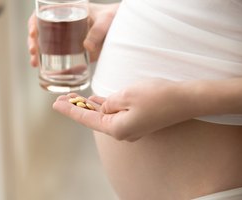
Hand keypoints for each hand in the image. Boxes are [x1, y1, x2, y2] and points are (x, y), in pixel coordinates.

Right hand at [27, 3, 119, 66]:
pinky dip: (52, 65)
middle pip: (42, 31)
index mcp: (69, 11)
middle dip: (33, 42)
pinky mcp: (75, 52)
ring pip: (47, 45)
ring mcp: (69, 39)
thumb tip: (87, 47)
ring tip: (35, 63)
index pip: (46, 14)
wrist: (126, 28)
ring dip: (38, 54)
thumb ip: (98, 32)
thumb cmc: (115, 18)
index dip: (34, 22)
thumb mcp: (106, 21)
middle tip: (33, 52)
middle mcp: (65, 25)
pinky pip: (60, 58)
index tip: (33, 33)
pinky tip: (45, 72)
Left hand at [53, 78, 196, 141]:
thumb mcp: (126, 95)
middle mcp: (122, 132)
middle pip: (94, 118)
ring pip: (105, 115)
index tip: (56, 103)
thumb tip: (105, 107)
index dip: (70, 110)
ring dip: (91, 106)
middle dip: (78, 107)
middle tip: (63, 96)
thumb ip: (109, 102)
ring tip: (75, 97)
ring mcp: (131, 128)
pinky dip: (105, 106)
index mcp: (116, 128)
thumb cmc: (157, 96)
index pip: (86, 118)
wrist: (186, 100)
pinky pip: (116, 113)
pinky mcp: (139, 121)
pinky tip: (96, 101)